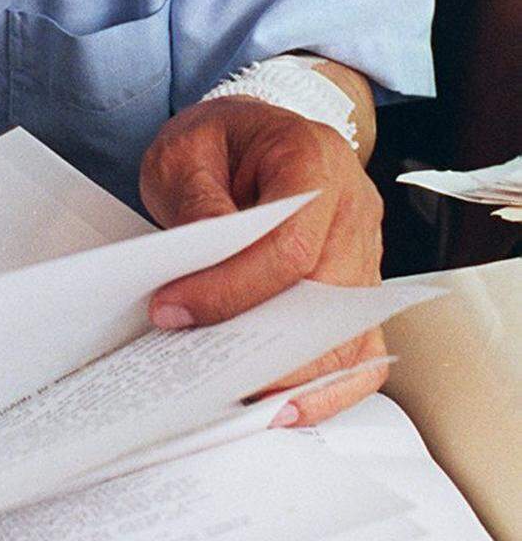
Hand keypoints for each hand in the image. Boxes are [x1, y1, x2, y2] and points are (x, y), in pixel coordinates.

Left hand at [140, 95, 387, 425]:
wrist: (253, 132)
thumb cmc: (223, 139)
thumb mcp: (188, 149)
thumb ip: (196, 201)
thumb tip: (199, 268)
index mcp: (315, 158)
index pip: (288, 245)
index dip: (231, 288)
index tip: (174, 309)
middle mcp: (354, 207)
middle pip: (323, 297)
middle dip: (261, 343)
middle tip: (202, 373)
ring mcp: (365, 250)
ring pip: (346, 332)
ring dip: (294, 374)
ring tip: (236, 400)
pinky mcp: (360, 287)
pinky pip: (362, 349)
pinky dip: (331, 387)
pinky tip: (287, 408)